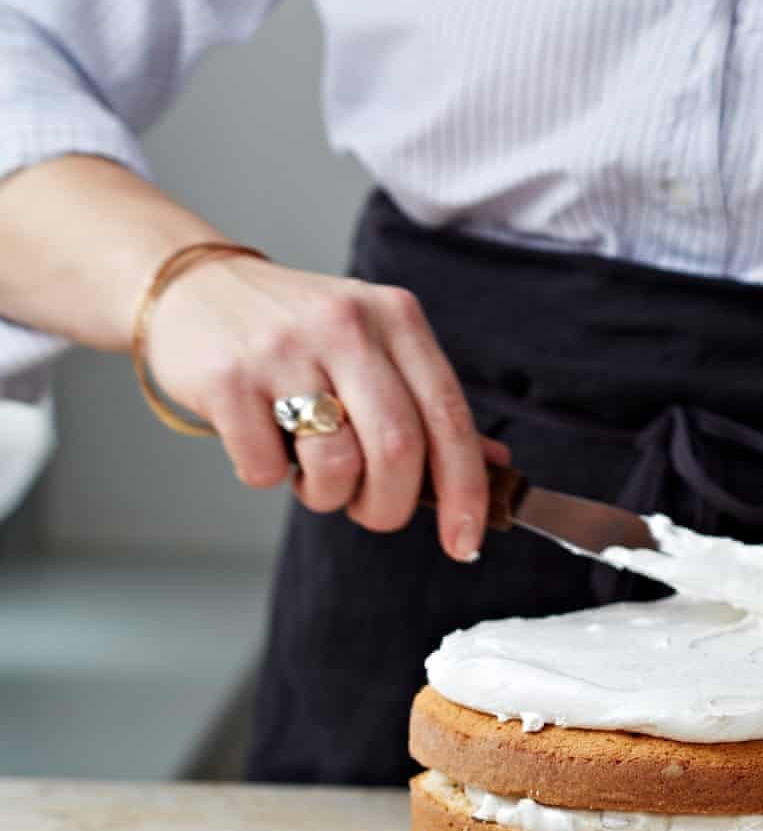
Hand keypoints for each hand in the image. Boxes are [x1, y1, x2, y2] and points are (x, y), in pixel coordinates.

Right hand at [146, 253, 508, 555]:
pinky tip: (262, 442)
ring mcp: (285, 350)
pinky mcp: (229, 378)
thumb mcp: (374, 346)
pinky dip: (268, 477)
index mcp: (397, 318)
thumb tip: (496, 468)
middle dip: (391, 506)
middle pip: (398, 449)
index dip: (465, 490)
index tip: (467, 542)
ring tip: (312, 471)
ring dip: (328, 495)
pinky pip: (264, 469)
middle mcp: (347, 326)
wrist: (197, 288)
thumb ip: (429, 405)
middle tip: (373, 510)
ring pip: (335, 465)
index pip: (450, 417)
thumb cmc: (298, 332)